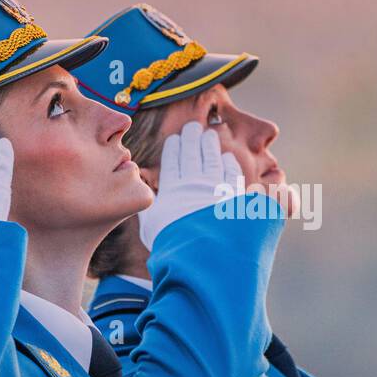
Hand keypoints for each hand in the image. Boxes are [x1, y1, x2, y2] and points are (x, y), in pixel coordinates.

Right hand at [137, 121, 243, 249]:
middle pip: (192, 156)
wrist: (202, 250)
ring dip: (210, 146)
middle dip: (191, 139)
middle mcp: (194, 184)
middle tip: (192, 126)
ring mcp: (216, 187)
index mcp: (172, 190)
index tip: (174, 139)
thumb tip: (141, 200)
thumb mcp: (151, 228)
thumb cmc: (172, 242)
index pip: (172, 164)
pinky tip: (228, 158)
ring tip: (209, 134)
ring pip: (212, 160)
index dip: (173, 150)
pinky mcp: (235, 195)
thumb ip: (148, 211)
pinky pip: (232, 174)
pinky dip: (230, 165)